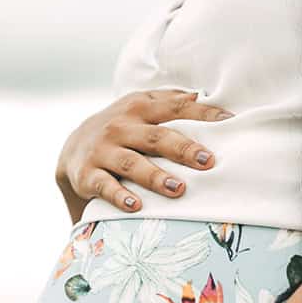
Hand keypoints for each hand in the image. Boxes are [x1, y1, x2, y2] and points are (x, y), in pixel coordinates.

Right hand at [54, 89, 233, 213]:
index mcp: (140, 108)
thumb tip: (205, 95)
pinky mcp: (88, 175)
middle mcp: (121, 126)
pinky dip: (120, 196)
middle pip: (157, 137)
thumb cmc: (122, 128)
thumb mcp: (140, 108)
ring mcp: (103, 150)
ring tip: (178, 189)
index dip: (203, 114)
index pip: (176, 107)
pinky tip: (136, 206)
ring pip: (132, 163)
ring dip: (155, 176)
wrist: (72, 149)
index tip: (230, 123)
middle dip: (183, 149)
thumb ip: (170, 102)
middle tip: (208, 161)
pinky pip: (105, 186)